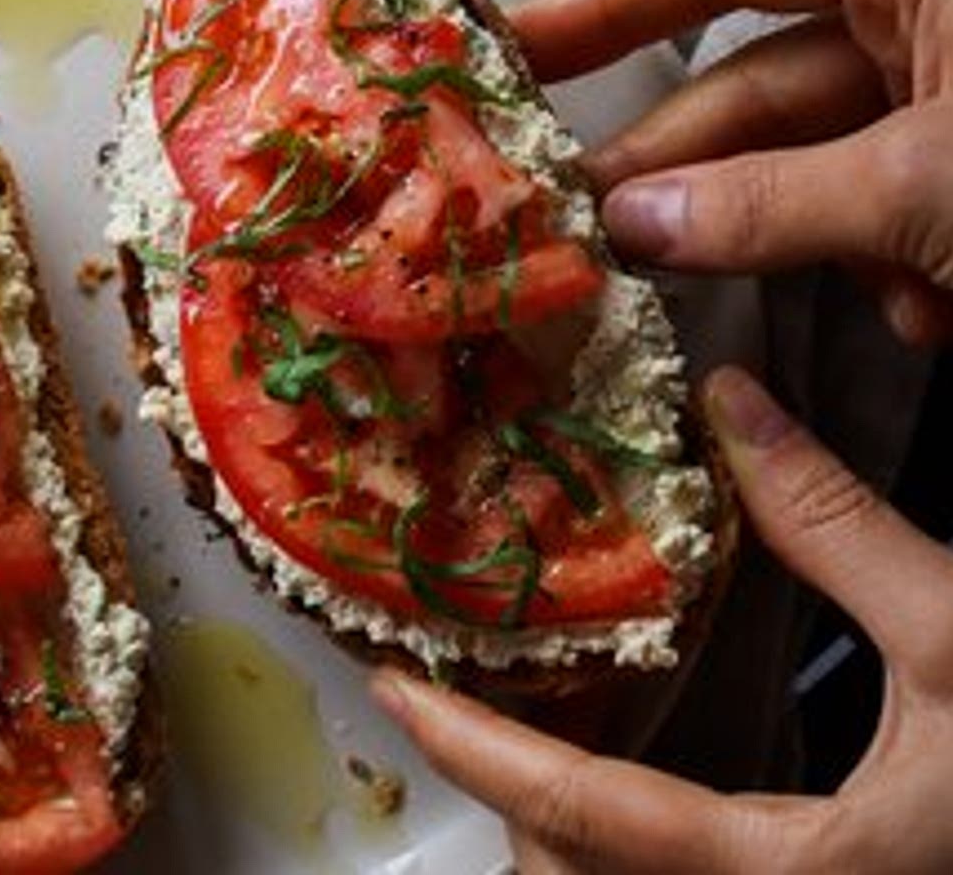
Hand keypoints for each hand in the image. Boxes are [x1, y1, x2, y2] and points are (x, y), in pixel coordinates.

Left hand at [372, 367, 952, 873]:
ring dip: (564, 819)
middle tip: (465, 689)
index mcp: (803, 874)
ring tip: (530, 716)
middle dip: (513, 794)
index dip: (479, 749)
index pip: (590, 818)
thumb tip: (735, 409)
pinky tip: (638, 762)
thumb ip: (838, 522)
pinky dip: (630, 832)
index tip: (398, 691)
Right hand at [512, 0, 952, 344]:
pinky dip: (876, 271)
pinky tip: (916, 313)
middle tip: (578, 218)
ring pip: (808, 172)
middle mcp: (920, 26)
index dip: (612, 3)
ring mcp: (942, 114)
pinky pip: (875, 218)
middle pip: (752, 90)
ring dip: (780, 242)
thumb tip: (631, 224)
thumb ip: (772, 202)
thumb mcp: (926, 178)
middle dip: (673, 166)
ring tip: (704, 289)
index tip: (520, 48)